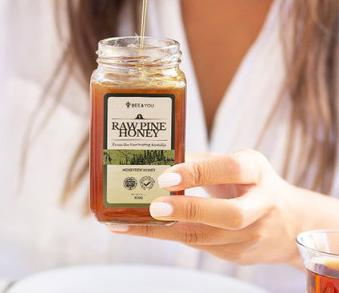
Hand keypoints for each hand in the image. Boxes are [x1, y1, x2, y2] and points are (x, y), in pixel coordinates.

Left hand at [108, 150, 303, 266]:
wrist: (288, 221)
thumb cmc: (250, 184)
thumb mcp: (235, 163)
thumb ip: (201, 162)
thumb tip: (160, 162)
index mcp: (257, 171)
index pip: (231, 169)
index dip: (198, 173)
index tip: (166, 176)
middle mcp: (261, 204)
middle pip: (228, 215)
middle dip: (188, 211)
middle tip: (154, 206)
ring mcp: (253, 235)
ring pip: (208, 238)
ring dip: (165, 231)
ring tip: (129, 224)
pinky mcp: (239, 255)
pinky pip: (200, 246)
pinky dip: (171, 236)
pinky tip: (146, 229)